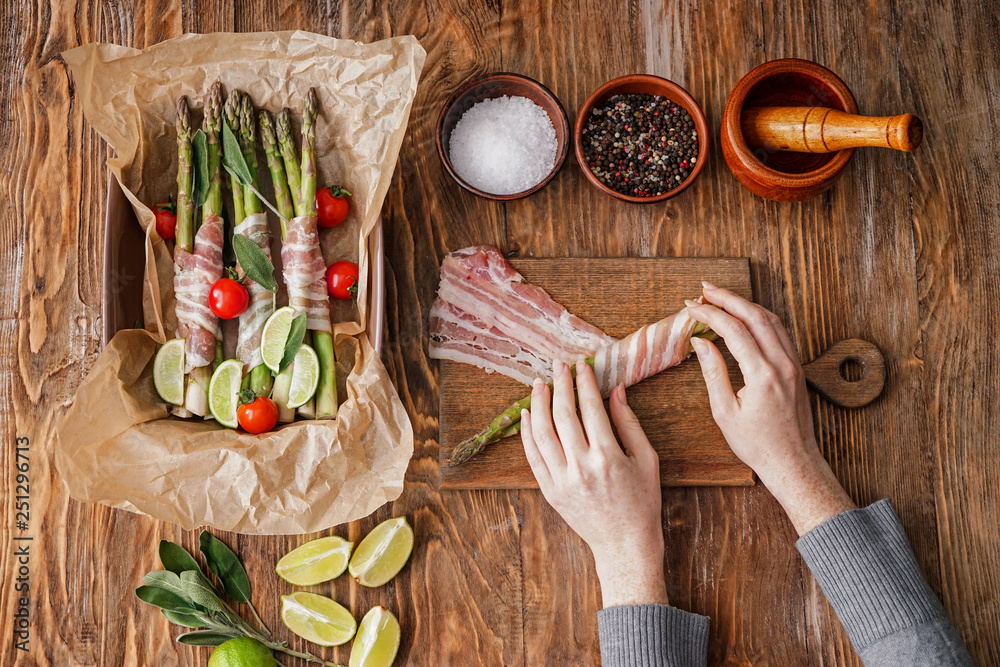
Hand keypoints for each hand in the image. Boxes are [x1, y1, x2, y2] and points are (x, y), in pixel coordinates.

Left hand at [521, 359, 667, 607]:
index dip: (584, 383)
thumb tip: (616, 390)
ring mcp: (562, 480)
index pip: (591, 408)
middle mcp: (582, 467)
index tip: (582, 366)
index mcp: (609, 456)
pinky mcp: (550, 491)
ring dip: (539, 404)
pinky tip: (528, 414)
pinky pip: (533, 456)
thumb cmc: (642, 502)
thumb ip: (629, 422)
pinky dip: (527, 433)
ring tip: (539, 384)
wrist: (625, 545)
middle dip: (561, 386)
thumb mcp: (647, 459)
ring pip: (542, 433)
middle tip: (558, 366)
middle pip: (563, 415)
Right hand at [685, 282, 855, 535]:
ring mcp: (793, 364)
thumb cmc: (757, 445)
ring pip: (771, 319)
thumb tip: (701, 342)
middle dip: (728, 298)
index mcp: (762, 375)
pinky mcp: (797, 368)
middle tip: (704, 290)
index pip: (733, 329)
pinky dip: (761, 317)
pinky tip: (747, 316)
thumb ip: (713, 372)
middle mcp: (782, 364)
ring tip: (722, 298)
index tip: (691, 307)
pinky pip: (780, 331)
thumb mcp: (725, 412)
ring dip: (745, 304)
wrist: (793, 463)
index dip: (710, 313)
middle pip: (755, 315)